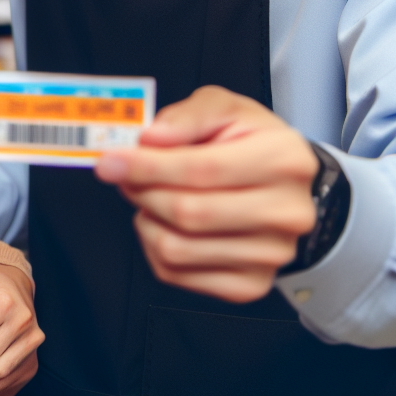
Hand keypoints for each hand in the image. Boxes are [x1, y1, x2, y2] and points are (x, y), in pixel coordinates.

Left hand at [94, 85, 317, 303]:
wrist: (285, 186)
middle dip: (142, 191)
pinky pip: (176, 274)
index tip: (111, 161)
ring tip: (153, 197)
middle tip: (126, 175)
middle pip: (187, 212)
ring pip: (176, 249)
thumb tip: (152, 138)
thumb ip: (188, 116)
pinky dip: (155, 247)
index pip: (202, 169)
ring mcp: (270, 255)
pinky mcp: (249, 285)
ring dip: (147, 220)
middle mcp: (285, 212)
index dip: (147, 166)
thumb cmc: (253, 144)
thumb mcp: (227, 109)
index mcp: (284, 160)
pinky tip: (167, 224)